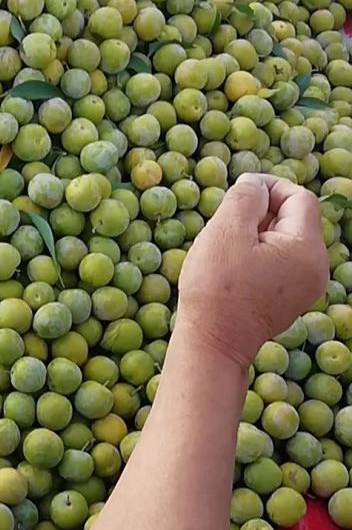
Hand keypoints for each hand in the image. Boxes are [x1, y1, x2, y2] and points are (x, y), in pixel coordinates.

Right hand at [177, 174, 327, 370]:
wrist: (213, 344)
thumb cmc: (216, 289)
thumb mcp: (226, 230)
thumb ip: (245, 196)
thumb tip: (255, 185)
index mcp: (307, 250)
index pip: (299, 198)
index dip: (270, 187)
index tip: (239, 193)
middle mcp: (316, 269)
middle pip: (295, 219)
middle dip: (262, 213)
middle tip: (227, 225)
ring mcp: (306, 287)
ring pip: (286, 241)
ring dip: (258, 234)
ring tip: (228, 249)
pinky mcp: (291, 300)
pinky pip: (281, 263)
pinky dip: (260, 256)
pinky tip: (234, 268)